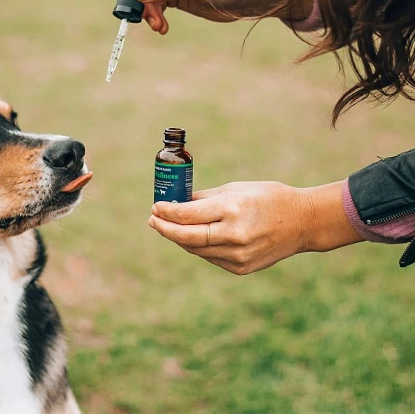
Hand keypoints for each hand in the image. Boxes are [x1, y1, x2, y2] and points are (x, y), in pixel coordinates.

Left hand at [148, 181, 361, 274]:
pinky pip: (210, 257)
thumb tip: (178, 202)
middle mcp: (234, 235)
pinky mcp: (241, 268)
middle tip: (153, 220)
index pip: (188, 215)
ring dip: (179, 238)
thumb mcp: (236, 188)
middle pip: (187, 237)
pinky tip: (191, 237)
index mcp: (233, 209)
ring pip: (196, 249)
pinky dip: (197, 246)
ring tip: (168, 227)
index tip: (156, 207)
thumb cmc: (269, 197)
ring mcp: (238, 255)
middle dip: (165, 229)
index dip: (167, 213)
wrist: (303, 222)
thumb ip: (205, 198)